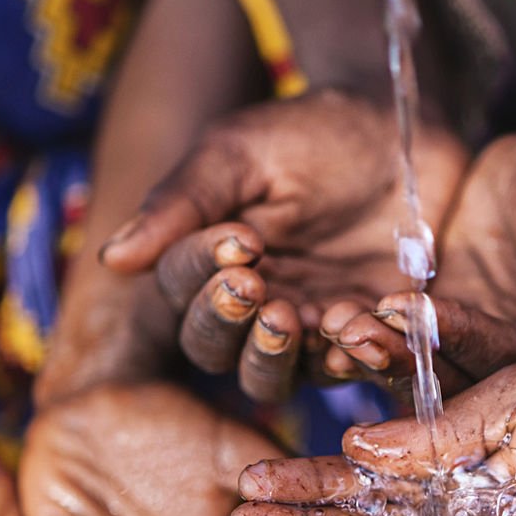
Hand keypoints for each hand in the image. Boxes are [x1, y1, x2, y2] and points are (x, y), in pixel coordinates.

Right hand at [99, 90, 467, 401]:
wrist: (405, 137)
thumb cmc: (314, 137)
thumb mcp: (240, 153)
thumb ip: (182, 203)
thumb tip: (111, 259)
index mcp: (214, 266)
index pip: (183, 294)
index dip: (201, 277)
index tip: (238, 240)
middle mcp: (255, 311)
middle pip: (219, 354)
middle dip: (233, 328)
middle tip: (259, 293)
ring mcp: (309, 333)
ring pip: (274, 379)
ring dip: (284, 355)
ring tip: (306, 316)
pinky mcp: (368, 343)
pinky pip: (354, 368)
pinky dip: (359, 352)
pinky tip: (370, 322)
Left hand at [321, 130, 515, 392]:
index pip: (505, 368)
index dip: (461, 342)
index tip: (421, 312)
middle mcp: (510, 374)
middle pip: (451, 378)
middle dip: (402, 355)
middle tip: (355, 329)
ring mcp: (468, 352)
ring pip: (417, 362)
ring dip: (376, 344)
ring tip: (337, 319)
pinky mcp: (436, 328)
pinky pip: (399, 335)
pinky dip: (369, 325)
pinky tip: (331, 311)